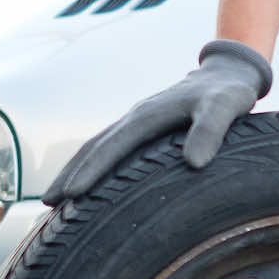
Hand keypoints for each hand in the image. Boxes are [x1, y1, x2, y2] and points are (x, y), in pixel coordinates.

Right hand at [41, 41, 271, 204]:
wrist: (230, 74)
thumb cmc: (229, 93)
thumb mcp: (226, 108)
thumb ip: (211, 131)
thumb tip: (194, 163)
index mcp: (148, 116)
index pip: (111, 147)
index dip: (90, 171)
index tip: (71, 195)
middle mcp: (135, 117)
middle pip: (93, 148)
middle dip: (69, 175)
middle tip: (48, 205)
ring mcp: (137, 121)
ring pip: (98, 147)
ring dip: (75, 171)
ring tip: (56, 200)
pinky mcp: (145, 128)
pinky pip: (111, 147)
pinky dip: (94, 164)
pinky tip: (91, 183)